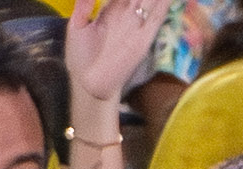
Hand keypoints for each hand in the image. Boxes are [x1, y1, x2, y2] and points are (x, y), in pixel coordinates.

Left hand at [67, 0, 154, 115]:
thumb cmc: (80, 59)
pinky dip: (164, 3)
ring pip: (152, 0)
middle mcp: (128, 14)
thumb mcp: (77, 27)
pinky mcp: (144, 39)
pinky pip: (158, 16)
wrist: (89, 86)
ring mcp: (137, 26)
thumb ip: (84, 6)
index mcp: (112, 9)